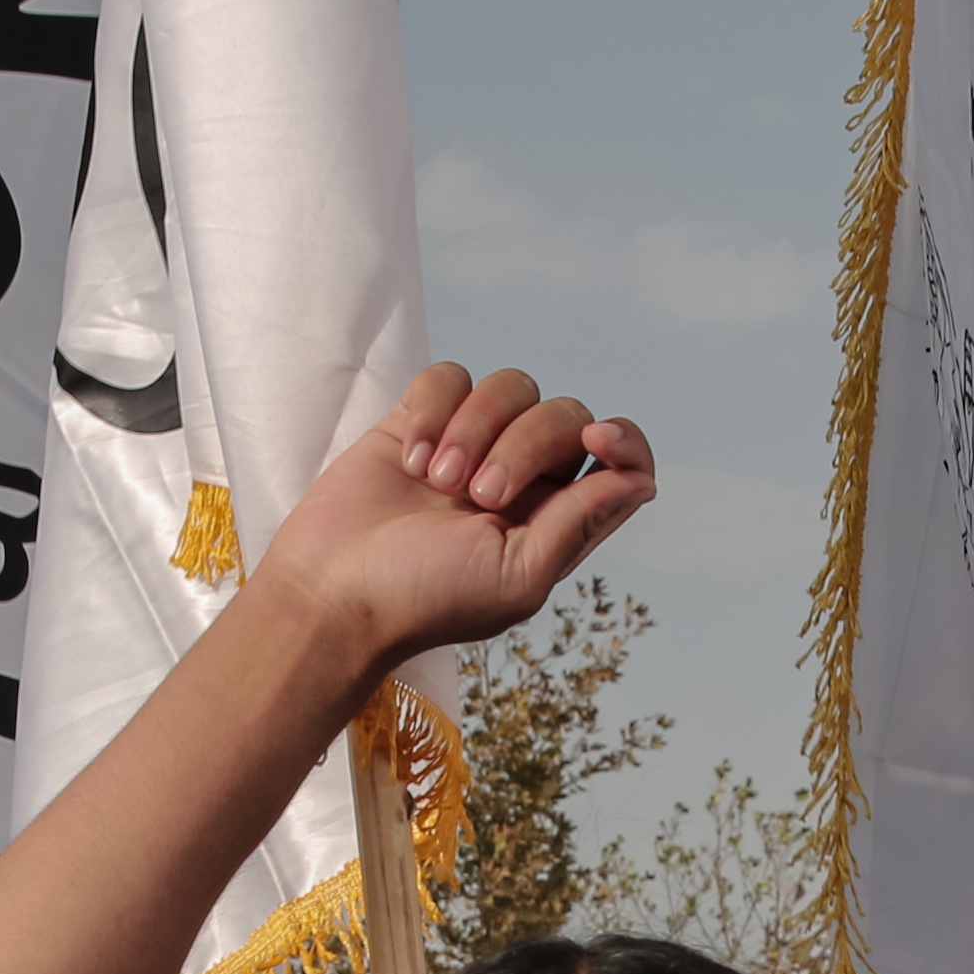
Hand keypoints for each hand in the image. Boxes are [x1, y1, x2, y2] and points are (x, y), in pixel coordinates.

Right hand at [250, 365, 653, 682]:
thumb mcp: (519, 575)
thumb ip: (580, 522)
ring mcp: (471, 445)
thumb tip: (639, 480)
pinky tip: (411, 459)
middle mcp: (523, 478)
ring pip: (511, 386)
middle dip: (525, 445)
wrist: (333, 590)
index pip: (620, 461)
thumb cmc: (425, 597)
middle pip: (564, 416)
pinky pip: (450, 376)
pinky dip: (435, 409)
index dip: (625, 440)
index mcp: (558, 519)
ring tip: (437, 480)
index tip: (600, 438)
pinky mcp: (420, 420)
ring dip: (475, 427)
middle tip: (478, 496)